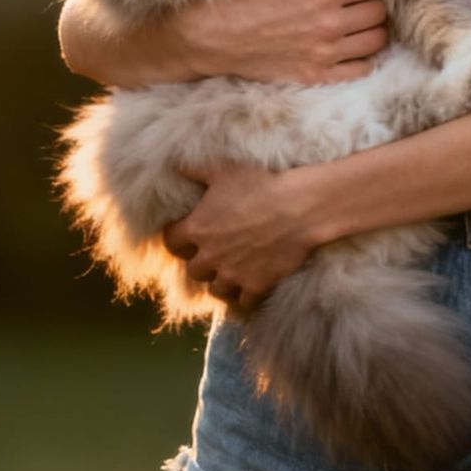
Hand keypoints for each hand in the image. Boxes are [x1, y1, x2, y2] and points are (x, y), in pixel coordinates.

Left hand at [160, 160, 322, 308]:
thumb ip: (194, 168)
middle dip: (200, 262)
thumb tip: (176, 165)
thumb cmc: (260, 183)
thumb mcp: (224, 169)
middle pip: (193, 270)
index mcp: (198, 228)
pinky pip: (241, 305)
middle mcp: (210, 256)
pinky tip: (246, 294)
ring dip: (219, 282)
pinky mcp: (255, 286)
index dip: (176, 238)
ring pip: (215, 290)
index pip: (171, 242)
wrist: (299, 207)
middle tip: (211, 253)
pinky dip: (242, 301)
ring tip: (228, 273)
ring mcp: (233, 274)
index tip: (185, 235)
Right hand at [171, 0, 388, 84]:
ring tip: (358, 24)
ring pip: (376, 40)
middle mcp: (330, 24)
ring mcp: (325, 53)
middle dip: (371, 3)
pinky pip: (360, 69)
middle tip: (357, 2)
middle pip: (377, 11)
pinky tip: (351, 49)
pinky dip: (363, 58)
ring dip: (371, 29)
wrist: (209, 37)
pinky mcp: (315, 75)